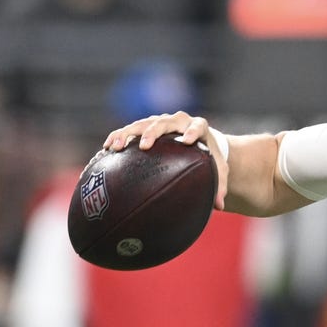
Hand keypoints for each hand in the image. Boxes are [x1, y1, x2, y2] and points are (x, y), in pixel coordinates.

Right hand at [102, 111, 228, 209]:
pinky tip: (106, 149)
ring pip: (142, 123)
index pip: (197, 126)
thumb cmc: (208, 157)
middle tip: (144, 145)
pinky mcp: (146, 127)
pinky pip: (129, 130)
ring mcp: (160, 122)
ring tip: (116, 146)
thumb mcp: (217, 169)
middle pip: (165, 122)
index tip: (187, 140)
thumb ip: (220, 185)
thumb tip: (220, 206)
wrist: (197, 141)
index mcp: (198, 127)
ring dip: (128, 133)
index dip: (192, 131)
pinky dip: (118, 136)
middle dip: (153, 132)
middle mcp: (178, 121)